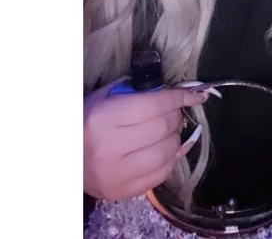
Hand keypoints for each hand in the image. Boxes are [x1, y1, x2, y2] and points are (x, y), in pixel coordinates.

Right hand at [83, 80, 207, 200]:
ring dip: (176, 137)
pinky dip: (171, 159)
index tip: (197, 95)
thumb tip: (174, 89)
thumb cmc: (86, 121)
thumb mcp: (105, 97)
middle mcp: (110, 147)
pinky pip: (161, 174)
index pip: (154, 105)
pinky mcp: (123, 191)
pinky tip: (166, 149)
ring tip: (169, 130)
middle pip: (164, 127)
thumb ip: (137, 90)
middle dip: (177, 115)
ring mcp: (117, 173)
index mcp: (105, 118)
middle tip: (174, 111)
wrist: (65, 158)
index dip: (180, 98)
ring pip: (167, 152)